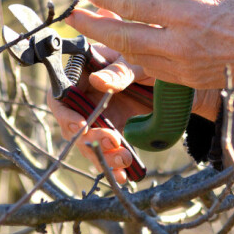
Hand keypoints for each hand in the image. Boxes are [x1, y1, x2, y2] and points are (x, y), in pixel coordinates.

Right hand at [47, 40, 150, 183]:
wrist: (173, 81)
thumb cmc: (150, 59)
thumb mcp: (136, 62)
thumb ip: (119, 72)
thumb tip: (97, 81)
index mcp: (82, 73)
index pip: (60, 96)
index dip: (65, 113)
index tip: (81, 125)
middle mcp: (84, 96)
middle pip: (72, 125)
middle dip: (91, 138)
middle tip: (113, 140)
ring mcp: (96, 116)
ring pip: (89, 143)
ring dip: (103, 155)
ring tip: (123, 160)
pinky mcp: (110, 131)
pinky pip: (105, 151)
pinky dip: (112, 164)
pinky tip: (123, 174)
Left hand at [66, 0, 233, 89]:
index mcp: (189, 14)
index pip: (134, 4)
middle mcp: (181, 43)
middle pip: (125, 37)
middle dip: (94, 26)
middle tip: (74, 15)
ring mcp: (185, 66)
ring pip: (136, 57)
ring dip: (111, 44)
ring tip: (94, 31)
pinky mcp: (192, 81)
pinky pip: (156, 69)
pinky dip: (138, 57)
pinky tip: (129, 48)